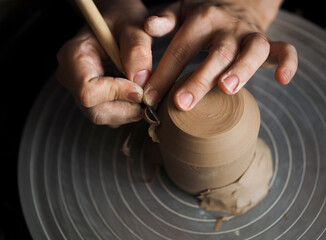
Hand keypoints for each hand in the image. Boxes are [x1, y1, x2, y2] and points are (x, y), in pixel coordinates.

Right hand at [56, 0, 151, 126]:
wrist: (117, 23)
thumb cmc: (122, 20)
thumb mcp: (133, 26)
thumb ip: (137, 49)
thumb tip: (140, 81)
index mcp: (74, 56)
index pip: (88, 92)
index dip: (117, 94)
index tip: (140, 88)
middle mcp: (71, 77)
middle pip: (95, 112)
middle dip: (126, 108)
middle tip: (146, 93)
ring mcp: (80, 90)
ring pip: (104, 117)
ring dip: (129, 110)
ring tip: (142, 89)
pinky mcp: (93, 99)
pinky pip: (110, 116)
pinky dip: (127, 110)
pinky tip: (135, 92)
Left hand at [142, 0, 297, 110]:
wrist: (236, 4)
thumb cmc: (203, 16)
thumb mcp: (181, 11)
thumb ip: (166, 20)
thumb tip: (149, 27)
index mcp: (202, 19)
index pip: (180, 49)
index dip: (163, 74)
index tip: (150, 99)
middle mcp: (228, 26)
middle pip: (216, 53)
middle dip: (199, 79)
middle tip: (182, 104)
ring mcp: (250, 35)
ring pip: (252, 51)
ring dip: (242, 70)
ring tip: (227, 89)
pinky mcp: (269, 42)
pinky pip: (285, 50)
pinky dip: (288, 63)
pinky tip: (282, 80)